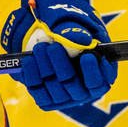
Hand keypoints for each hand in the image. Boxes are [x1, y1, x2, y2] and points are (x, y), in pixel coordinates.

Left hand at [2, 0, 116, 109]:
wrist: (51, 40)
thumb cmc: (71, 32)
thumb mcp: (77, 27)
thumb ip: (77, 31)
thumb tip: (78, 39)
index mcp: (99, 78)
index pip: (99, 82)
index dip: (93, 71)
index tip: (88, 55)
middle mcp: (83, 92)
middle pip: (73, 85)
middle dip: (62, 65)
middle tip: (54, 46)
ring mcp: (64, 98)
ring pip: (54, 88)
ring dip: (45, 67)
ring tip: (40, 47)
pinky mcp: (46, 99)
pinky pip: (37, 90)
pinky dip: (31, 75)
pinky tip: (29, 59)